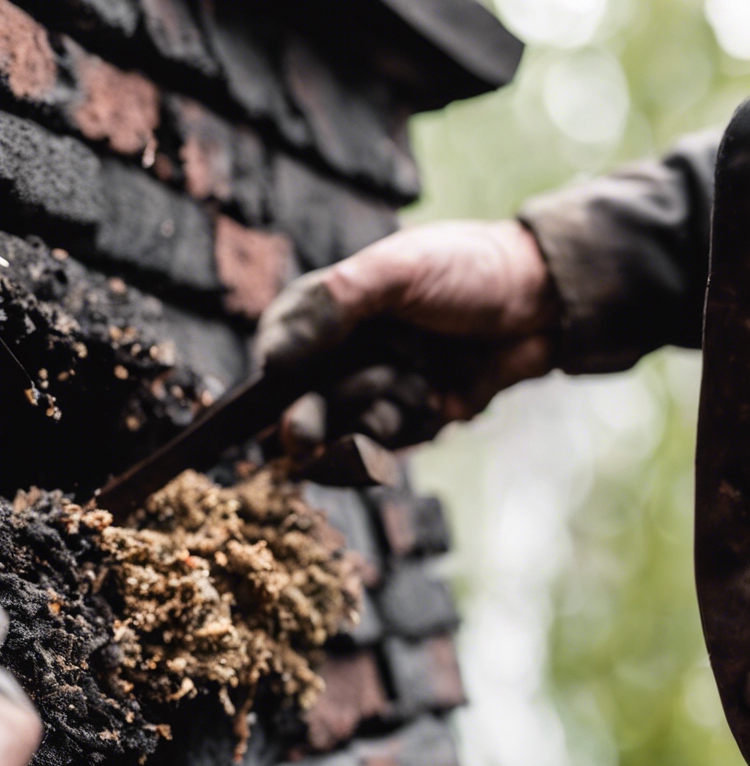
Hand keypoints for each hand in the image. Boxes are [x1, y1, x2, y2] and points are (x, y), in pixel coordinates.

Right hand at [254, 220, 558, 454]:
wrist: (546, 301)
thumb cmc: (469, 269)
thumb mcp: (397, 271)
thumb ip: (332, 306)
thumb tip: (271, 356)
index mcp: (329, 314)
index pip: (277, 354)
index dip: (267, 383)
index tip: (270, 395)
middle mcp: (345, 357)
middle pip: (302, 407)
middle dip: (304, 423)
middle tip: (301, 437)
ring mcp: (377, 391)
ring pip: (344, 432)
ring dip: (369, 419)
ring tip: (410, 388)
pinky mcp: (411, 419)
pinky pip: (389, 447)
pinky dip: (406, 431)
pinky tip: (434, 400)